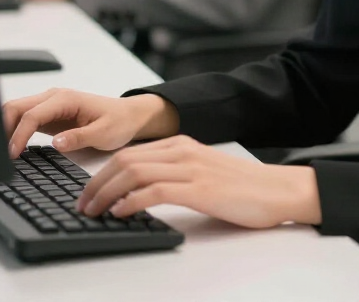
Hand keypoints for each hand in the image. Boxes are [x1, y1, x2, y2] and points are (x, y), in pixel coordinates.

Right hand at [3, 88, 179, 157]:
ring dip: (5, 130)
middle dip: (3, 129)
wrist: (128, 116)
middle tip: (0, 156)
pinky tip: (12, 149)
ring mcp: (49, 105)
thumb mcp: (104, 133)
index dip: (18, 135)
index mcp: (66, 99)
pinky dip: (13, 132)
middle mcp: (54, 97)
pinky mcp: (48, 115)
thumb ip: (80, 137)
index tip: (12, 155)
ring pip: (16, 111)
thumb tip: (56, 143)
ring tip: (2, 155)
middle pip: (16, 108)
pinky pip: (23, 120)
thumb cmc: (119, 121)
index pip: (31, 115)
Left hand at [77, 136, 321, 227]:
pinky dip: (131, 201)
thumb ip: (175, 175)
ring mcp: (191, 168)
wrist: (277, 190)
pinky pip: (155, 190)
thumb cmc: (242, 188)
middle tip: (82, 205)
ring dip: (106, 193)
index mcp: (182, 145)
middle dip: (96, 183)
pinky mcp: (199, 189)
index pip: (130, 152)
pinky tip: (120, 213)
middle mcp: (183, 151)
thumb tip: (138, 193)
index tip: (88, 193)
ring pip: (135, 172)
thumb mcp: (203, 173)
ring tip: (93, 211)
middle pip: (126, 160)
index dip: (102, 173)